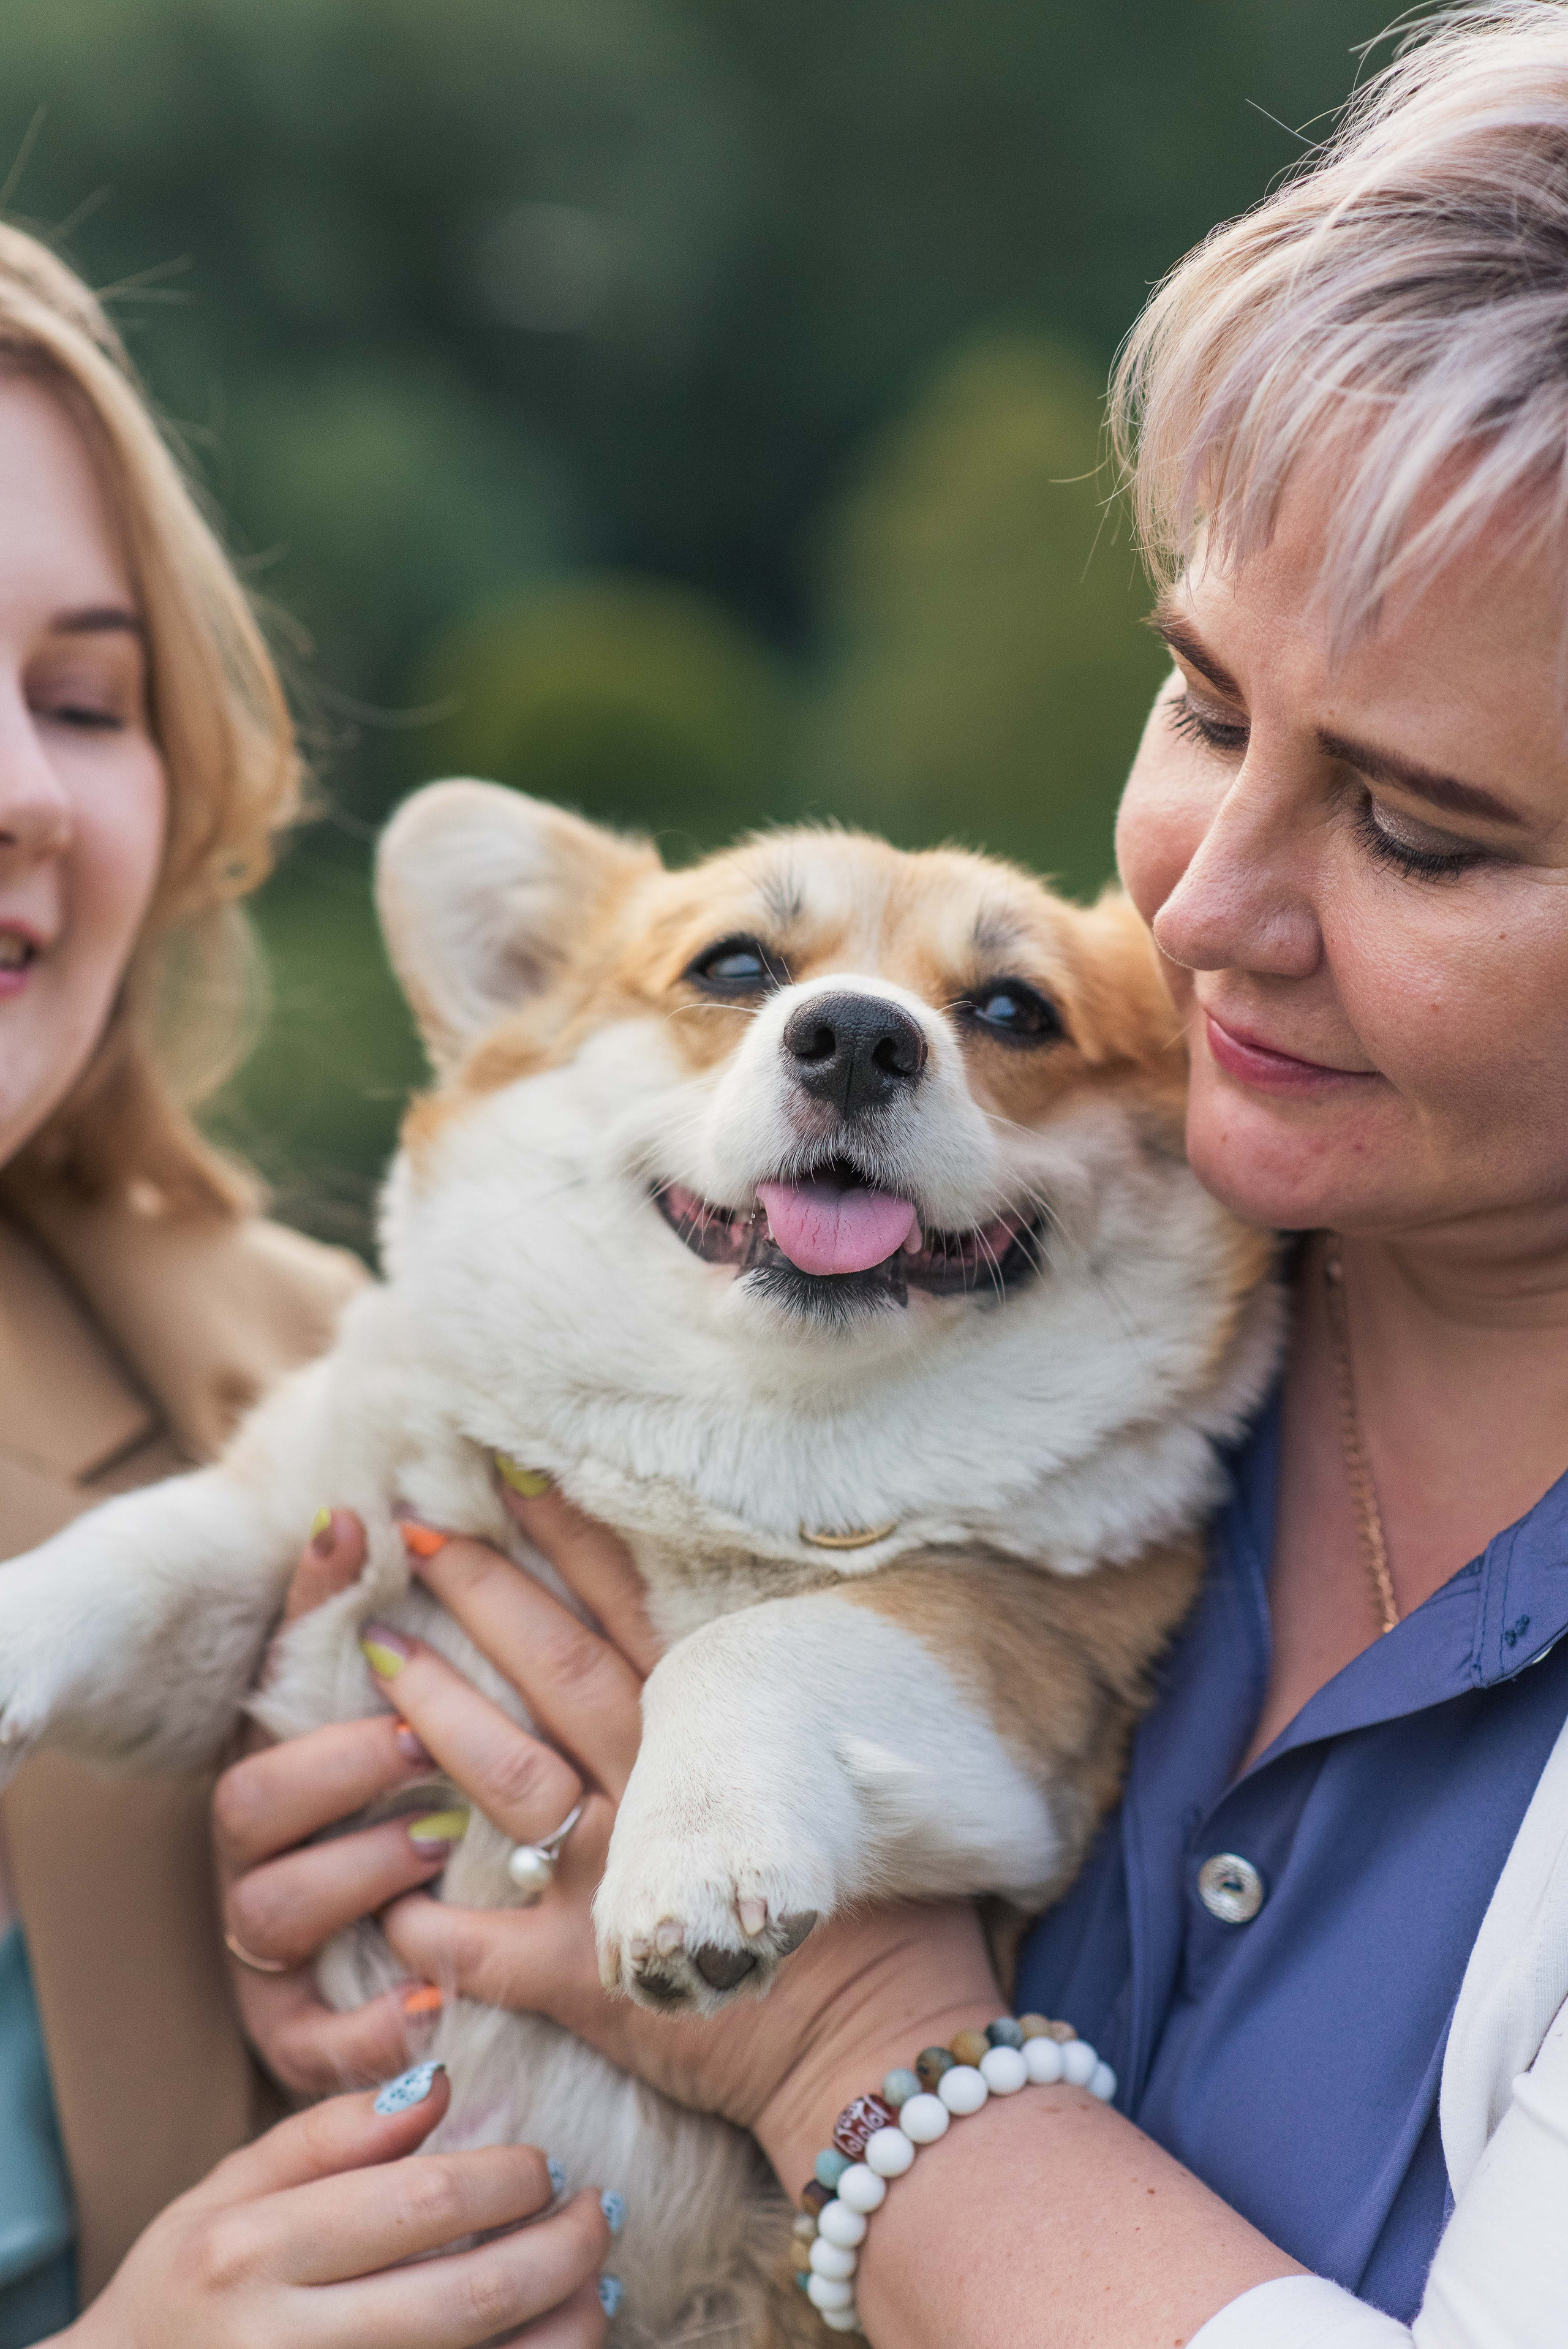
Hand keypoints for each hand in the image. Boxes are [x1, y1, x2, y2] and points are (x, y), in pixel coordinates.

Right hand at [58, 2068, 615, 2348]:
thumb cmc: (182, 2292)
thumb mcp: (223, 2194)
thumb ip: (326, 2135)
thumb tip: (438, 2085)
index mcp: (251, 2252)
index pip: (418, 2203)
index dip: (506, 2179)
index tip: (544, 2164)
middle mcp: (285, 2342)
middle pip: (466, 2300)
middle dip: (559, 2248)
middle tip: (599, 2210)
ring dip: (566, 2327)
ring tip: (596, 2283)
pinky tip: (561, 2341)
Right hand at [213, 1510, 458, 2093]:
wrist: (388, 1932)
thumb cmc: (376, 1786)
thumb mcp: (351, 1702)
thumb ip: (337, 1615)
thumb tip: (346, 1515)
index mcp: (266, 1783)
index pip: (259, 1758)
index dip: (330, 1732)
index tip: (404, 1682)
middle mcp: (253, 1866)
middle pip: (253, 1831)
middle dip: (342, 1787)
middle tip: (429, 1762)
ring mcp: (272, 1956)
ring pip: (277, 1922)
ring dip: (361, 1884)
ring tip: (442, 1856)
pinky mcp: (304, 2037)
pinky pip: (317, 2048)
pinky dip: (372, 2029)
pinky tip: (432, 2002)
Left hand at [372, 1478, 1001, 2143]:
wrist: (878, 2049)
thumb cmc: (884, 1919)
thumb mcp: (835, 1792)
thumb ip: (772, 1730)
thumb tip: (749, 1660)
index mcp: (712, 1743)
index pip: (626, 1616)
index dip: (570, 1543)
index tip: (513, 1476)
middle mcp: (654, 1794)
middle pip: (554, 1669)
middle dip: (484, 1592)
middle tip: (417, 1529)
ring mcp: (613, 1880)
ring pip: (505, 1771)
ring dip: (436, 1709)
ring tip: (377, 1652)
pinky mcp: (584, 1975)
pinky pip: (476, 1942)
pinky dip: (423, 1916)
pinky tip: (380, 1892)